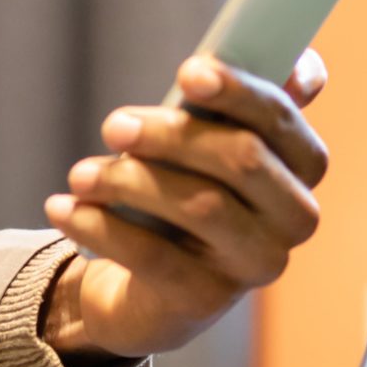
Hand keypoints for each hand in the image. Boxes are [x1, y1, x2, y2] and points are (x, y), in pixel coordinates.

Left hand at [40, 49, 329, 362]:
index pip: (282, 120)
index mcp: (302, 166)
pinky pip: (153, 257)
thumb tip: (299, 65)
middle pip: (241, 159)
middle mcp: (293, 218)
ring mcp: (255, 264)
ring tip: (80, 174)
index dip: (240, 92)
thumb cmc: (185, 187)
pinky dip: (100, 226)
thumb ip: (237, 98)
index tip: (187, 71)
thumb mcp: (206, 137)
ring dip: (128, 180)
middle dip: (171, 134)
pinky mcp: (206, 301)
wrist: (151, 285)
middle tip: (113, 125)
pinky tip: (64, 208)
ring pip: (199, 206)